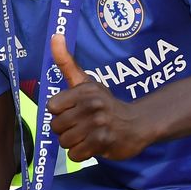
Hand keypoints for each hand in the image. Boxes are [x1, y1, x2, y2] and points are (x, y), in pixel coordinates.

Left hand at [47, 34, 149, 160]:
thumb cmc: (104, 103)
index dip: (60, 112)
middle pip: (56, 126)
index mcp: (84, 90)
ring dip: (74, 142)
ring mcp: (98, 124)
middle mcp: (91, 105)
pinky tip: (93, 145)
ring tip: (88, 134)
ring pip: (64, 141)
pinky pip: (75, 154)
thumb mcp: (86, 81)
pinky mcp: (103, 142)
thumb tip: (55, 35)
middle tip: (82, 125)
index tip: (73, 110)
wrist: (138, 124)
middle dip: (66, 129)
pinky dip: (81, 153)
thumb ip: (66, 62)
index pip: (52, 107)